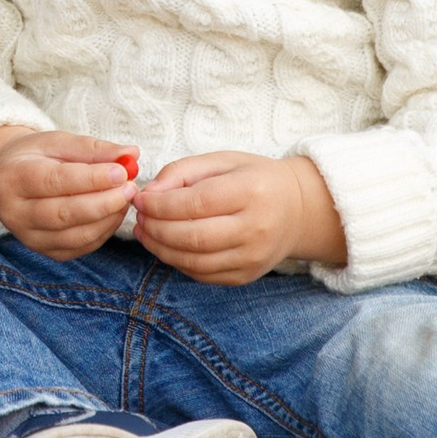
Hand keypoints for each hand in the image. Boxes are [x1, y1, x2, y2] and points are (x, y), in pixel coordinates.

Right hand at [0, 125, 138, 260]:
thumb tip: (131, 153)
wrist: (10, 181)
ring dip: (108, 218)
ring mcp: (29, 237)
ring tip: (125, 198)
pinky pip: (81, 246)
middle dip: (103, 202)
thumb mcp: (58, 142)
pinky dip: (104, 231)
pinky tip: (114, 212)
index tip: (121, 171)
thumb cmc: (37, 157)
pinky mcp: (46, 251)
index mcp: (12, 177)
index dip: (91, 179)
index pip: (54, 181)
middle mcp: (14, 212)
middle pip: (63, 214)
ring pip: (75, 235)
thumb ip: (93, 148)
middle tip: (130, 188)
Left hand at [135, 151, 344, 285]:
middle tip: (138, 218)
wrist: (298, 209)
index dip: (161, 205)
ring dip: (160, 249)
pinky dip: (177, 262)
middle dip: (156, 228)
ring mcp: (253, 257)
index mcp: (251, 191)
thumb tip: (148, 194)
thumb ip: (182, 172)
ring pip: (194, 261)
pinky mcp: (246, 276)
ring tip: (145, 233)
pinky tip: (166, 247)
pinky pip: (202, 274)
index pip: (197, 203)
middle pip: (193, 237)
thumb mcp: (222, 161)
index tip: (140, 199)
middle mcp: (256, 228)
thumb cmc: (254, 179)